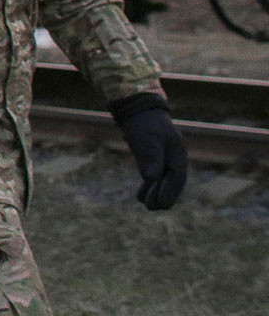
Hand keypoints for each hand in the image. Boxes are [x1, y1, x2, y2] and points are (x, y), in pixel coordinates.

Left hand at [109, 93, 187, 209]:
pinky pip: (158, 174)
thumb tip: (152, 178)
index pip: (177, 178)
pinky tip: (143, 192)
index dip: (169, 193)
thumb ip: (150, 158)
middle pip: (173, 181)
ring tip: (145, 203)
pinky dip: (152, 184)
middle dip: (163, 195)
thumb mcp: (146, 140)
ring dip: (156, 192)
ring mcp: (166, 156)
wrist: (137, 107)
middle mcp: (175, 156)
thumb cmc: (143, 123)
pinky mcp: (155, 155)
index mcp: (178, 153)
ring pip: (165, 179)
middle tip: (151, 208)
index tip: (160, 206)